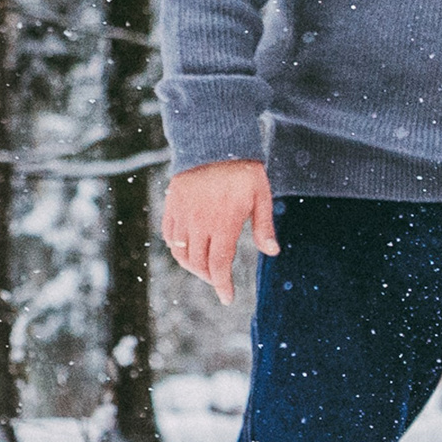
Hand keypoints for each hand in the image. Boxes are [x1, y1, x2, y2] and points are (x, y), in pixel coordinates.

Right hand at [160, 160, 277, 305]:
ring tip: (207, 270)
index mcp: (223, 223)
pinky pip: (169, 236)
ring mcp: (182, 215)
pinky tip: (189, 251)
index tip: (228, 298)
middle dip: (210, 278)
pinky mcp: (172, 206)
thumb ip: (264, 227)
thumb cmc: (243, 170)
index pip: (219, 265)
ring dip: (193, 267)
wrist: (213, 143)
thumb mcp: (261, 197)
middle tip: (221, 282)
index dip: (222, 285)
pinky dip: (178, 250)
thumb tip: (272, 253)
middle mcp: (199, 223)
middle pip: (199, 263)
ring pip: (181, 253)